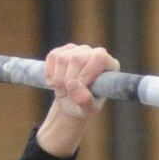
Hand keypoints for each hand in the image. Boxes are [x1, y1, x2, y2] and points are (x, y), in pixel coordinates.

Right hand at [37, 43, 118, 157]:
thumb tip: (79, 96)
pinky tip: (54, 81)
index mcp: (108, 65)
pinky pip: (51, 56)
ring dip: (58, 79)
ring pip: (62, 57)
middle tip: (67, 95)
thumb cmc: (83, 109)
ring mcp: (78, 50)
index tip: (78, 92)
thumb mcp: (87, 110)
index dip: (86, 74)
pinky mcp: (63, 50)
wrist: (70, 105)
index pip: (99, 58)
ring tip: (62, 91)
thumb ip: (86, 103)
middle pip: (77, 58)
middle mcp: (95, 53)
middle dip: (69, 80)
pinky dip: (50, 72)